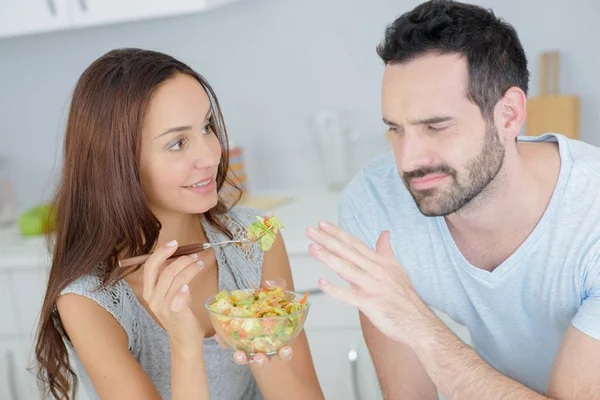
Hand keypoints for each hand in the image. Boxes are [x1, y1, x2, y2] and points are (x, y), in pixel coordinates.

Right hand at [143, 240, 204, 345]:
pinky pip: (178, 296)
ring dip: (190, 268)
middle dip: (180, 259)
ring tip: (200, 264)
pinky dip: (184, 288)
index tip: (174, 243)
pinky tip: (190, 286)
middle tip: (194, 254)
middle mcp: (153, 299)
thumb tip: (181, 256)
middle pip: (164, 271)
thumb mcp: (172, 294)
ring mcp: (163, 307)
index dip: (161, 253)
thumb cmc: (181, 313)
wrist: (185, 339)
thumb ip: (172, 279)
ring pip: (176, 279)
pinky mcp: (175, 313)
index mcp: (149, 291)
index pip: (150, 267)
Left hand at [214, 277, 294, 365]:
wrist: (256, 300)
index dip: (286, 353)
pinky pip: (230, 344)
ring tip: (239, 354)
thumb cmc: (271, 301)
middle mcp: (264, 346)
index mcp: (278, 338)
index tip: (285, 350)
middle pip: (265, 359)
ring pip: (247, 358)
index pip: (285, 351)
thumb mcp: (278, 292)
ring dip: (243, 358)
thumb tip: (267, 283)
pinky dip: (224, 342)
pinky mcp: (236, 341)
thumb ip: (277, 287)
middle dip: (262, 360)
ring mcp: (250, 345)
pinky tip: (219, 336)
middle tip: (260, 357)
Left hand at [306, 221, 435, 345]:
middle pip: (347, 252)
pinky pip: (348, 295)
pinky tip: (321, 282)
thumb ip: (386, 251)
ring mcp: (372, 286)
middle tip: (310, 231)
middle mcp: (375, 270)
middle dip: (327, 240)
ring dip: (328, 258)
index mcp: (379, 262)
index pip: (354, 243)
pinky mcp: (369, 303)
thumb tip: (385, 233)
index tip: (322, 224)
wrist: (417, 321)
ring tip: (313, 248)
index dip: (338, 233)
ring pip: (346, 269)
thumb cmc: (405, 297)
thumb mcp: (397, 269)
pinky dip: (334, 289)